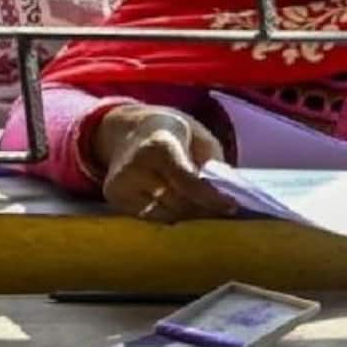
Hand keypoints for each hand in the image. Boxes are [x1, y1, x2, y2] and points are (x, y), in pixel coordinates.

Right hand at [92, 103, 235, 222]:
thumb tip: (222, 195)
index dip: (211, 198)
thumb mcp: (199, 136)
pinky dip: (169, 214)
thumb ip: (212, 163)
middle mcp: (134, 167)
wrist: (129, 130)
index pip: (188, 182)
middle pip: (178, 202)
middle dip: (203, 208)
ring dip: (187, 214)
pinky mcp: (114, 198)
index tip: (232, 206)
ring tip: (201, 205)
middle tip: (222, 209)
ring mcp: (121, 185)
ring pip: (165, 214)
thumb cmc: (172, 132)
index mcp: (158, 145)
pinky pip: (150, 217)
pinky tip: (179, 204)